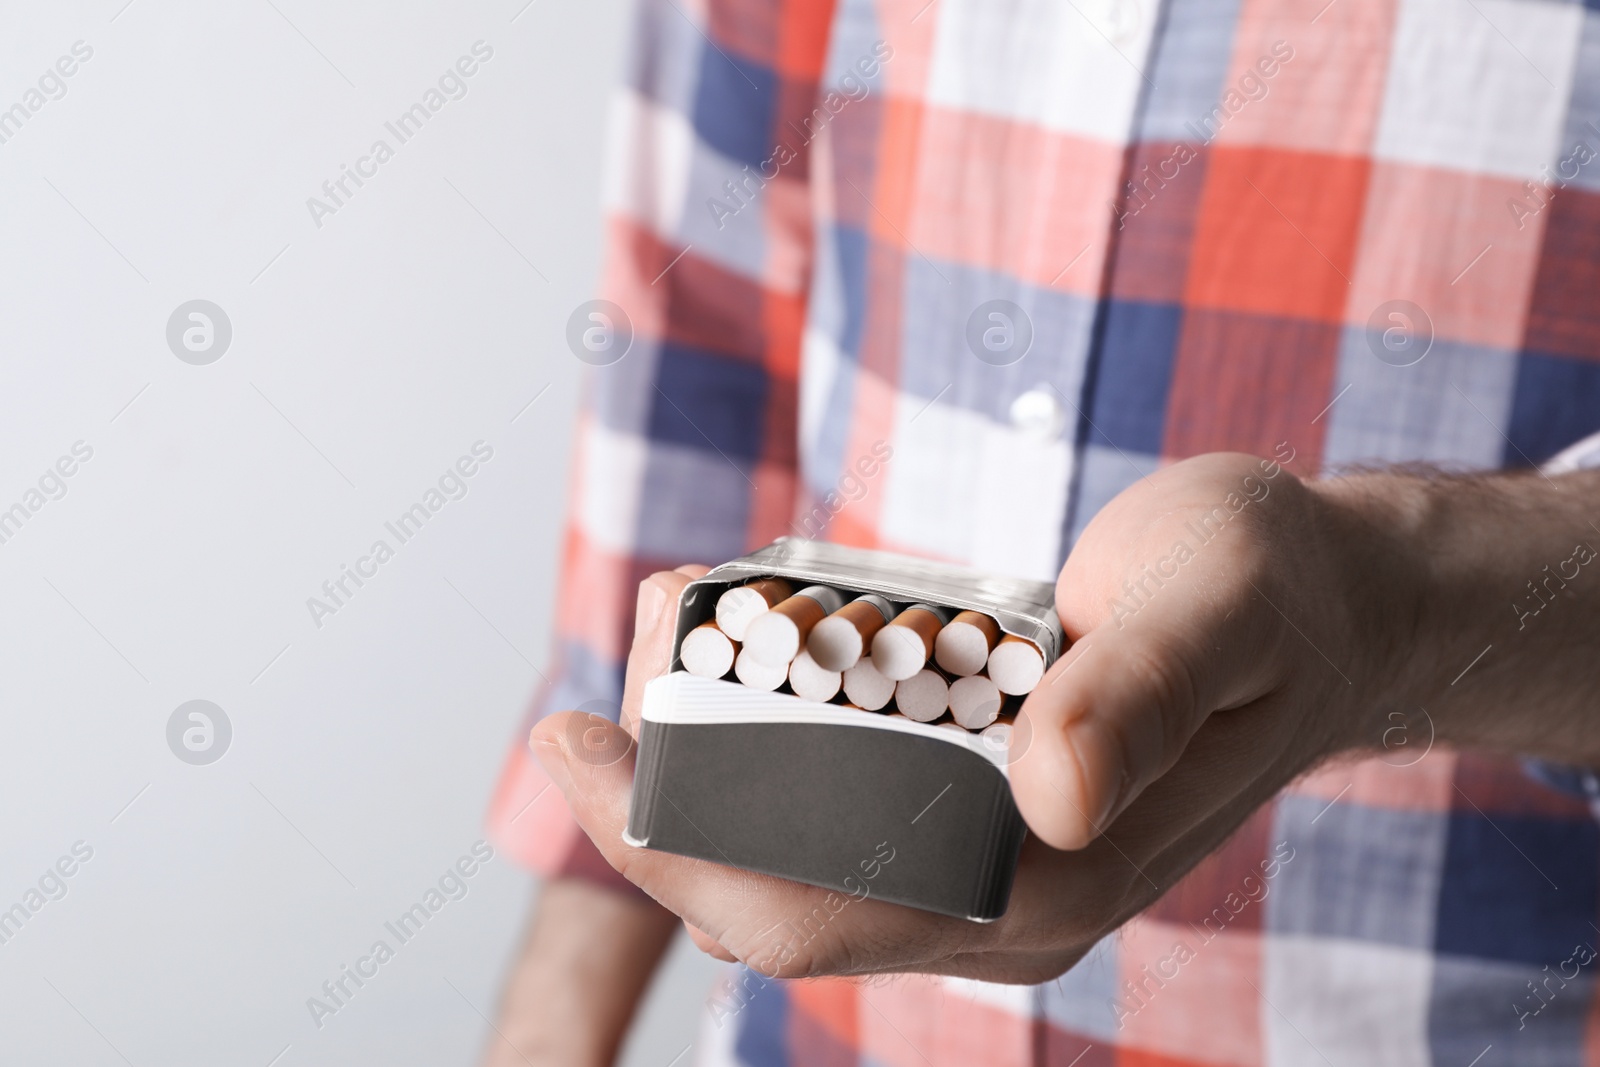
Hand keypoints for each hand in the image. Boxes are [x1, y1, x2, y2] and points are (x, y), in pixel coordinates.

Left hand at [531, 453, 1411, 981]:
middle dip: (666, 800)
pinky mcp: (984, 811)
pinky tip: (749, 650)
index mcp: (1055, 874)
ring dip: (709, 766)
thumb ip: (1135, 696)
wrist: (1329, 604)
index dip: (672, 843)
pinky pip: (840, 808)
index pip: (817, 908)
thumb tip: (1045, 797)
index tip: (577, 741)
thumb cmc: (1274, 595)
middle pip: (778, 896)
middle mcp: (1011, 897)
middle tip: (616, 675)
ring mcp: (994, 864)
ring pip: (796, 859)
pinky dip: (769, 744)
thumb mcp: (1214, 607)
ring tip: (672, 635)